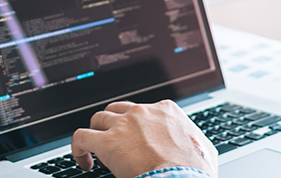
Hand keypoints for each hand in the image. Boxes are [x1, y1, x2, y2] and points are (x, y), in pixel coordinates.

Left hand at [71, 100, 218, 177]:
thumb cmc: (195, 171)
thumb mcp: (203, 148)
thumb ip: (194, 141)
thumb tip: (197, 149)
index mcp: (167, 110)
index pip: (144, 110)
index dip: (136, 126)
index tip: (136, 141)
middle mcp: (143, 112)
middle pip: (117, 109)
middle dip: (113, 125)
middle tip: (114, 144)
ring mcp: (124, 124)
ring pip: (98, 119)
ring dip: (96, 134)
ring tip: (96, 152)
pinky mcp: (108, 142)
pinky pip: (81, 136)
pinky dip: (78, 147)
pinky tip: (84, 161)